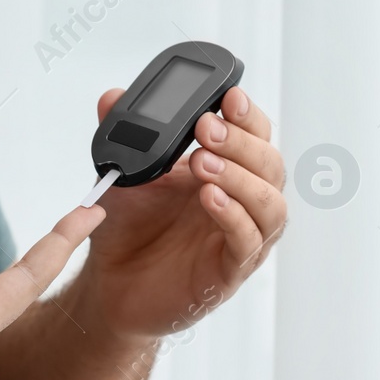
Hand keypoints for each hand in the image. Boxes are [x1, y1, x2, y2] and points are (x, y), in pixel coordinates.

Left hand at [78, 86, 285, 339]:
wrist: (110, 282)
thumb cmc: (130, 225)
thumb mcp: (124, 171)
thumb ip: (124, 135)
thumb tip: (112, 98)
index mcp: (227, 169)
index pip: (256, 136)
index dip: (248, 115)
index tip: (228, 97)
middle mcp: (242, 200)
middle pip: (270, 165)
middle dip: (242, 142)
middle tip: (206, 129)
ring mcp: (241, 237)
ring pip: (270, 204)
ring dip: (241, 178)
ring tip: (204, 164)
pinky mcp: (230, 271)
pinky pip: (248, 242)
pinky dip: (233, 217)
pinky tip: (209, 198)